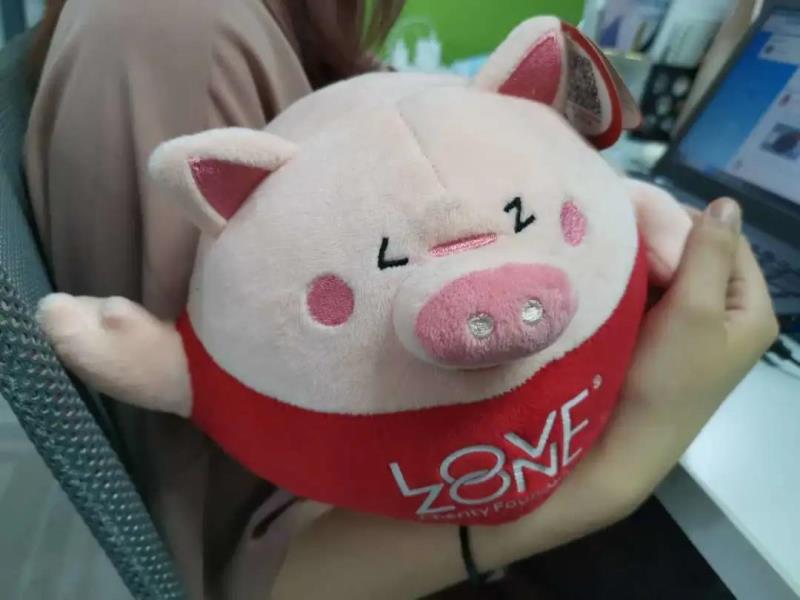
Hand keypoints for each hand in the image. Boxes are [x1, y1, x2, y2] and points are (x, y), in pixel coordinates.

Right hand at [595, 197, 778, 499]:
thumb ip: (709, 253)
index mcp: (751, 311)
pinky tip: (610, 278)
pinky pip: (654, 300)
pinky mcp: (663, 344)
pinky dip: (635, 286)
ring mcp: (694, 334)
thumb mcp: (693, 310)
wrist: (625, 443)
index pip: (730, 244)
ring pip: (674, 279)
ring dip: (646, 264)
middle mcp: (728, 319)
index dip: (691, 221)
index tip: (643, 210)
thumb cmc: (666, 377)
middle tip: (622, 229)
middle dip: (664, 243)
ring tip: (612, 248)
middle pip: (702, 260)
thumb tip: (727, 203)